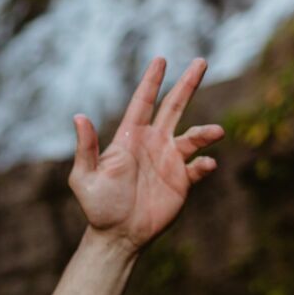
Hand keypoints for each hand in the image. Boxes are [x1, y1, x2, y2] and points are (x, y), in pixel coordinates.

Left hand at [70, 56, 222, 251]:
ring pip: (193, 137)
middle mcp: (153, 143)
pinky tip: (206, 164)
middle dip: (187, 84)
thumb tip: (78, 116)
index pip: (143, 103)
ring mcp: (170, 160)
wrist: (118, 235)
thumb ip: (85, 148)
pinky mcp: (183, 180)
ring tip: (215, 132)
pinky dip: (205, 163)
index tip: (160, 59)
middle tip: (201, 61)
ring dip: (205, 132)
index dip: (151, 81)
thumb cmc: (98, 205)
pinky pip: (199, 166)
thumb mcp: (84, 177)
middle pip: (174, 107)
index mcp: (130, 138)